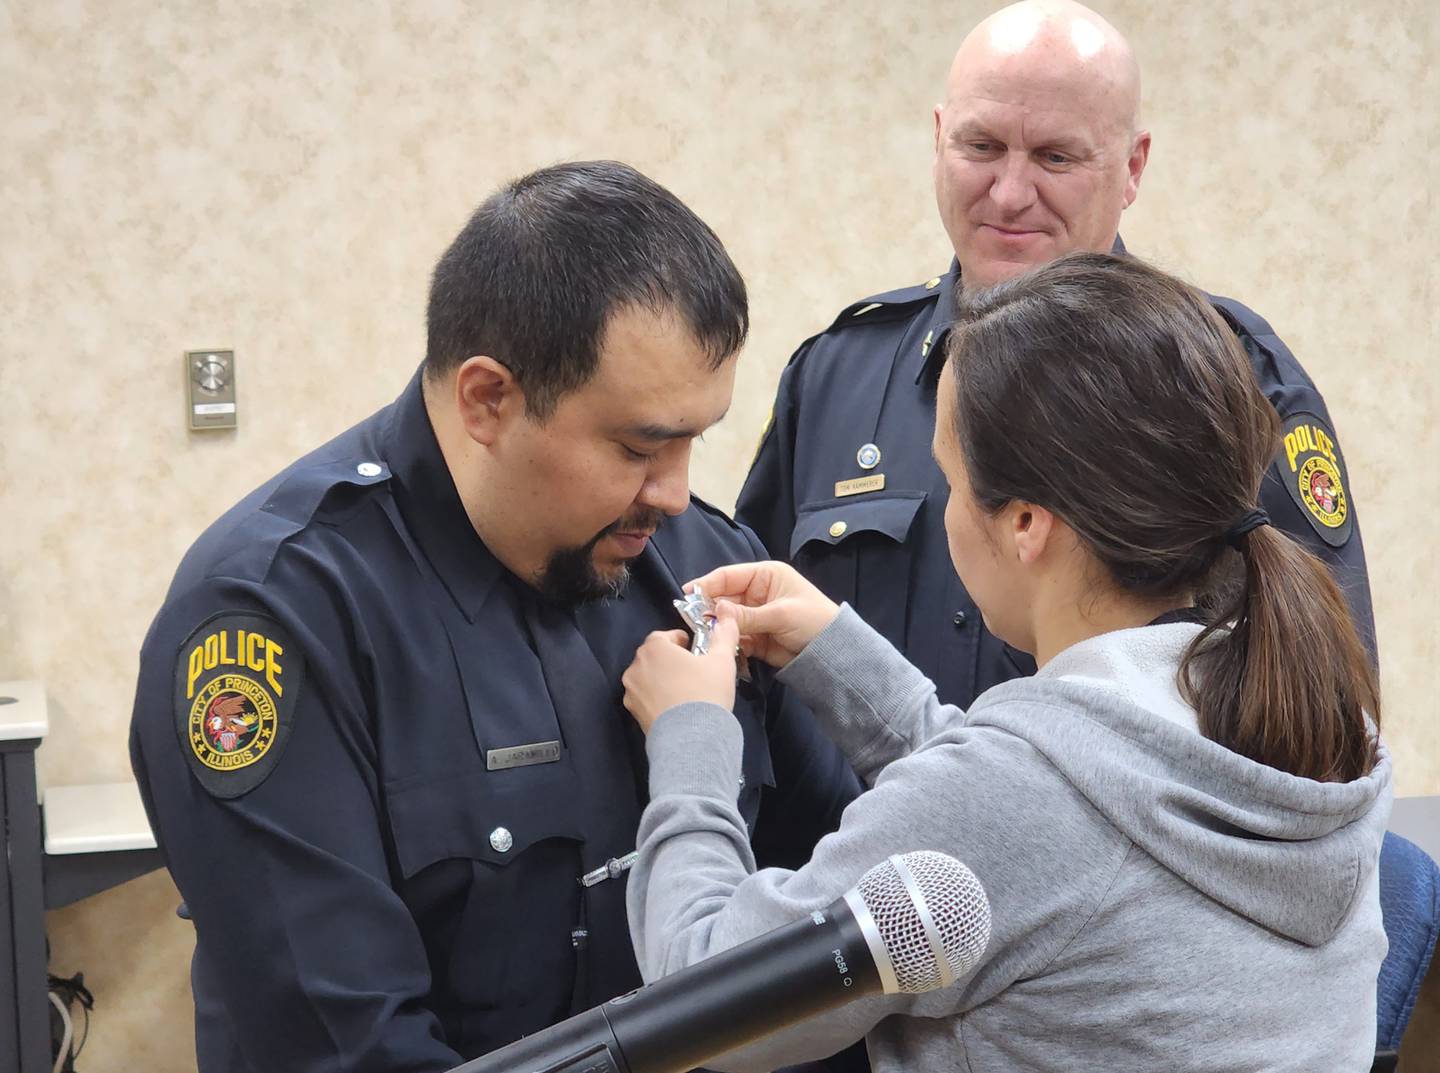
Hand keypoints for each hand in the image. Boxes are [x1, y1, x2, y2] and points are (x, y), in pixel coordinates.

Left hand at [622, 616, 740, 734]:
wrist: (691, 739)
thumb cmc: (706, 693)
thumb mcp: (722, 661)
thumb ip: (723, 635)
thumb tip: (727, 616)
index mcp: (654, 648)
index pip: (664, 636)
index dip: (681, 641)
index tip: (696, 651)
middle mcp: (636, 666)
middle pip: (654, 656)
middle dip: (670, 660)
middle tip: (693, 672)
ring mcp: (631, 691)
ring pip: (648, 677)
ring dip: (662, 679)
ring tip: (684, 692)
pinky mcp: (632, 712)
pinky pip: (645, 697)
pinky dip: (657, 698)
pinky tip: (675, 708)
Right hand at [686, 561, 839, 668]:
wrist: (833, 653)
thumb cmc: (815, 621)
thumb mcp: (781, 614)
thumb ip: (747, 615)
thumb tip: (716, 611)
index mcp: (765, 576)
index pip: (729, 576)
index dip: (707, 584)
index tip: (688, 594)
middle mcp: (756, 593)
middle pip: (723, 598)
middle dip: (709, 609)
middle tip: (692, 621)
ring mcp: (754, 616)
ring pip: (726, 620)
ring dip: (716, 628)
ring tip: (704, 637)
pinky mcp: (754, 638)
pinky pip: (734, 638)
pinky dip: (726, 643)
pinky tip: (719, 648)